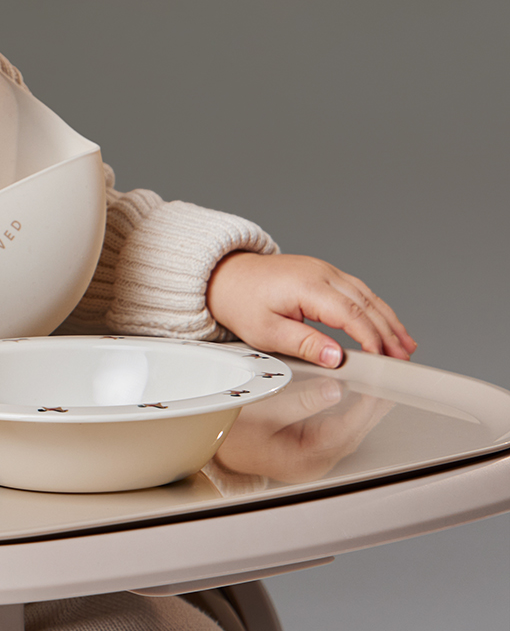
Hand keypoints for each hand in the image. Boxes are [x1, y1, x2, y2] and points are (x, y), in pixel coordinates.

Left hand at [206, 251, 415, 367]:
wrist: (226, 276)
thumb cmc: (241, 301)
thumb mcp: (267, 331)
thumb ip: (304, 344)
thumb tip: (336, 358)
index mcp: (307, 286)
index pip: (350, 314)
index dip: (371, 338)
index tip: (383, 360)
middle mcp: (321, 273)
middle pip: (365, 303)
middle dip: (388, 332)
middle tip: (403, 360)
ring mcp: (324, 270)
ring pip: (367, 295)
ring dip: (388, 320)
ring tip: (405, 346)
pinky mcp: (324, 273)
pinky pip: (358, 290)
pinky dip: (376, 308)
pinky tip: (386, 324)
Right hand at [214, 375, 393, 482]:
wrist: (213, 444)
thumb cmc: (230, 431)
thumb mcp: (263, 410)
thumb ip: (302, 402)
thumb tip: (334, 390)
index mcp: (303, 459)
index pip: (346, 431)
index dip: (366, 407)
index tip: (380, 386)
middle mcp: (312, 463)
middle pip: (353, 433)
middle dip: (373, 407)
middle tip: (390, 382)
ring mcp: (312, 459)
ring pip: (349, 432)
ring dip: (365, 410)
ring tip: (380, 386)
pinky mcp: (309, 450)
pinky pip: (338, 431)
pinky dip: (351, 413)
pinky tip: (358, 399)